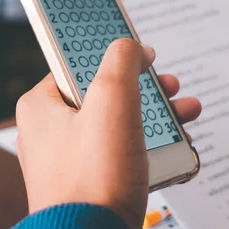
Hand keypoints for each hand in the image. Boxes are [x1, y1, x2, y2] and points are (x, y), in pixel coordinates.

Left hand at [16, 38, 200, 228]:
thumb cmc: (94, 178)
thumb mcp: (111, 101)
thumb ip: (121, 61)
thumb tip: (131, 46)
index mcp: (42, 106)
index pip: (78, 64)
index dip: (113, 54)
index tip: (139, 53)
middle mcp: (51, 132)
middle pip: (104, 93)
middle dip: (146, 88)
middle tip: (168, 84)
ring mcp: (70, 159)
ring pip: (118, 123)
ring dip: (156, 114)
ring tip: (186, 112)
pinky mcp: (91, 182)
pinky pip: (122, 152)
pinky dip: (150, 144)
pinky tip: (178, 143)